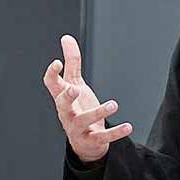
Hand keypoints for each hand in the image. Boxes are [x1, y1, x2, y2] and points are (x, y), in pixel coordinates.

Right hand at [43, 34, 130, 163]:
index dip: (52, 74)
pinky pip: (103, 137)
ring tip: (113, 104)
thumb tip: (66, 38)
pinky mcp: (92, 140)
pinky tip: (128, 126)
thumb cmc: (78, 108)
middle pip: (62, 105)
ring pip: (84, 120)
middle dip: (67, 97)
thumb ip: (71, 62)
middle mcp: (67, 112)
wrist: (84, 142)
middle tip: (75, 89)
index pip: (51, 85)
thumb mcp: (74, 84)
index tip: (57, 63)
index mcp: (62, 97)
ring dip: (98, 112)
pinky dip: (115, 132)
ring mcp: (78, 128)